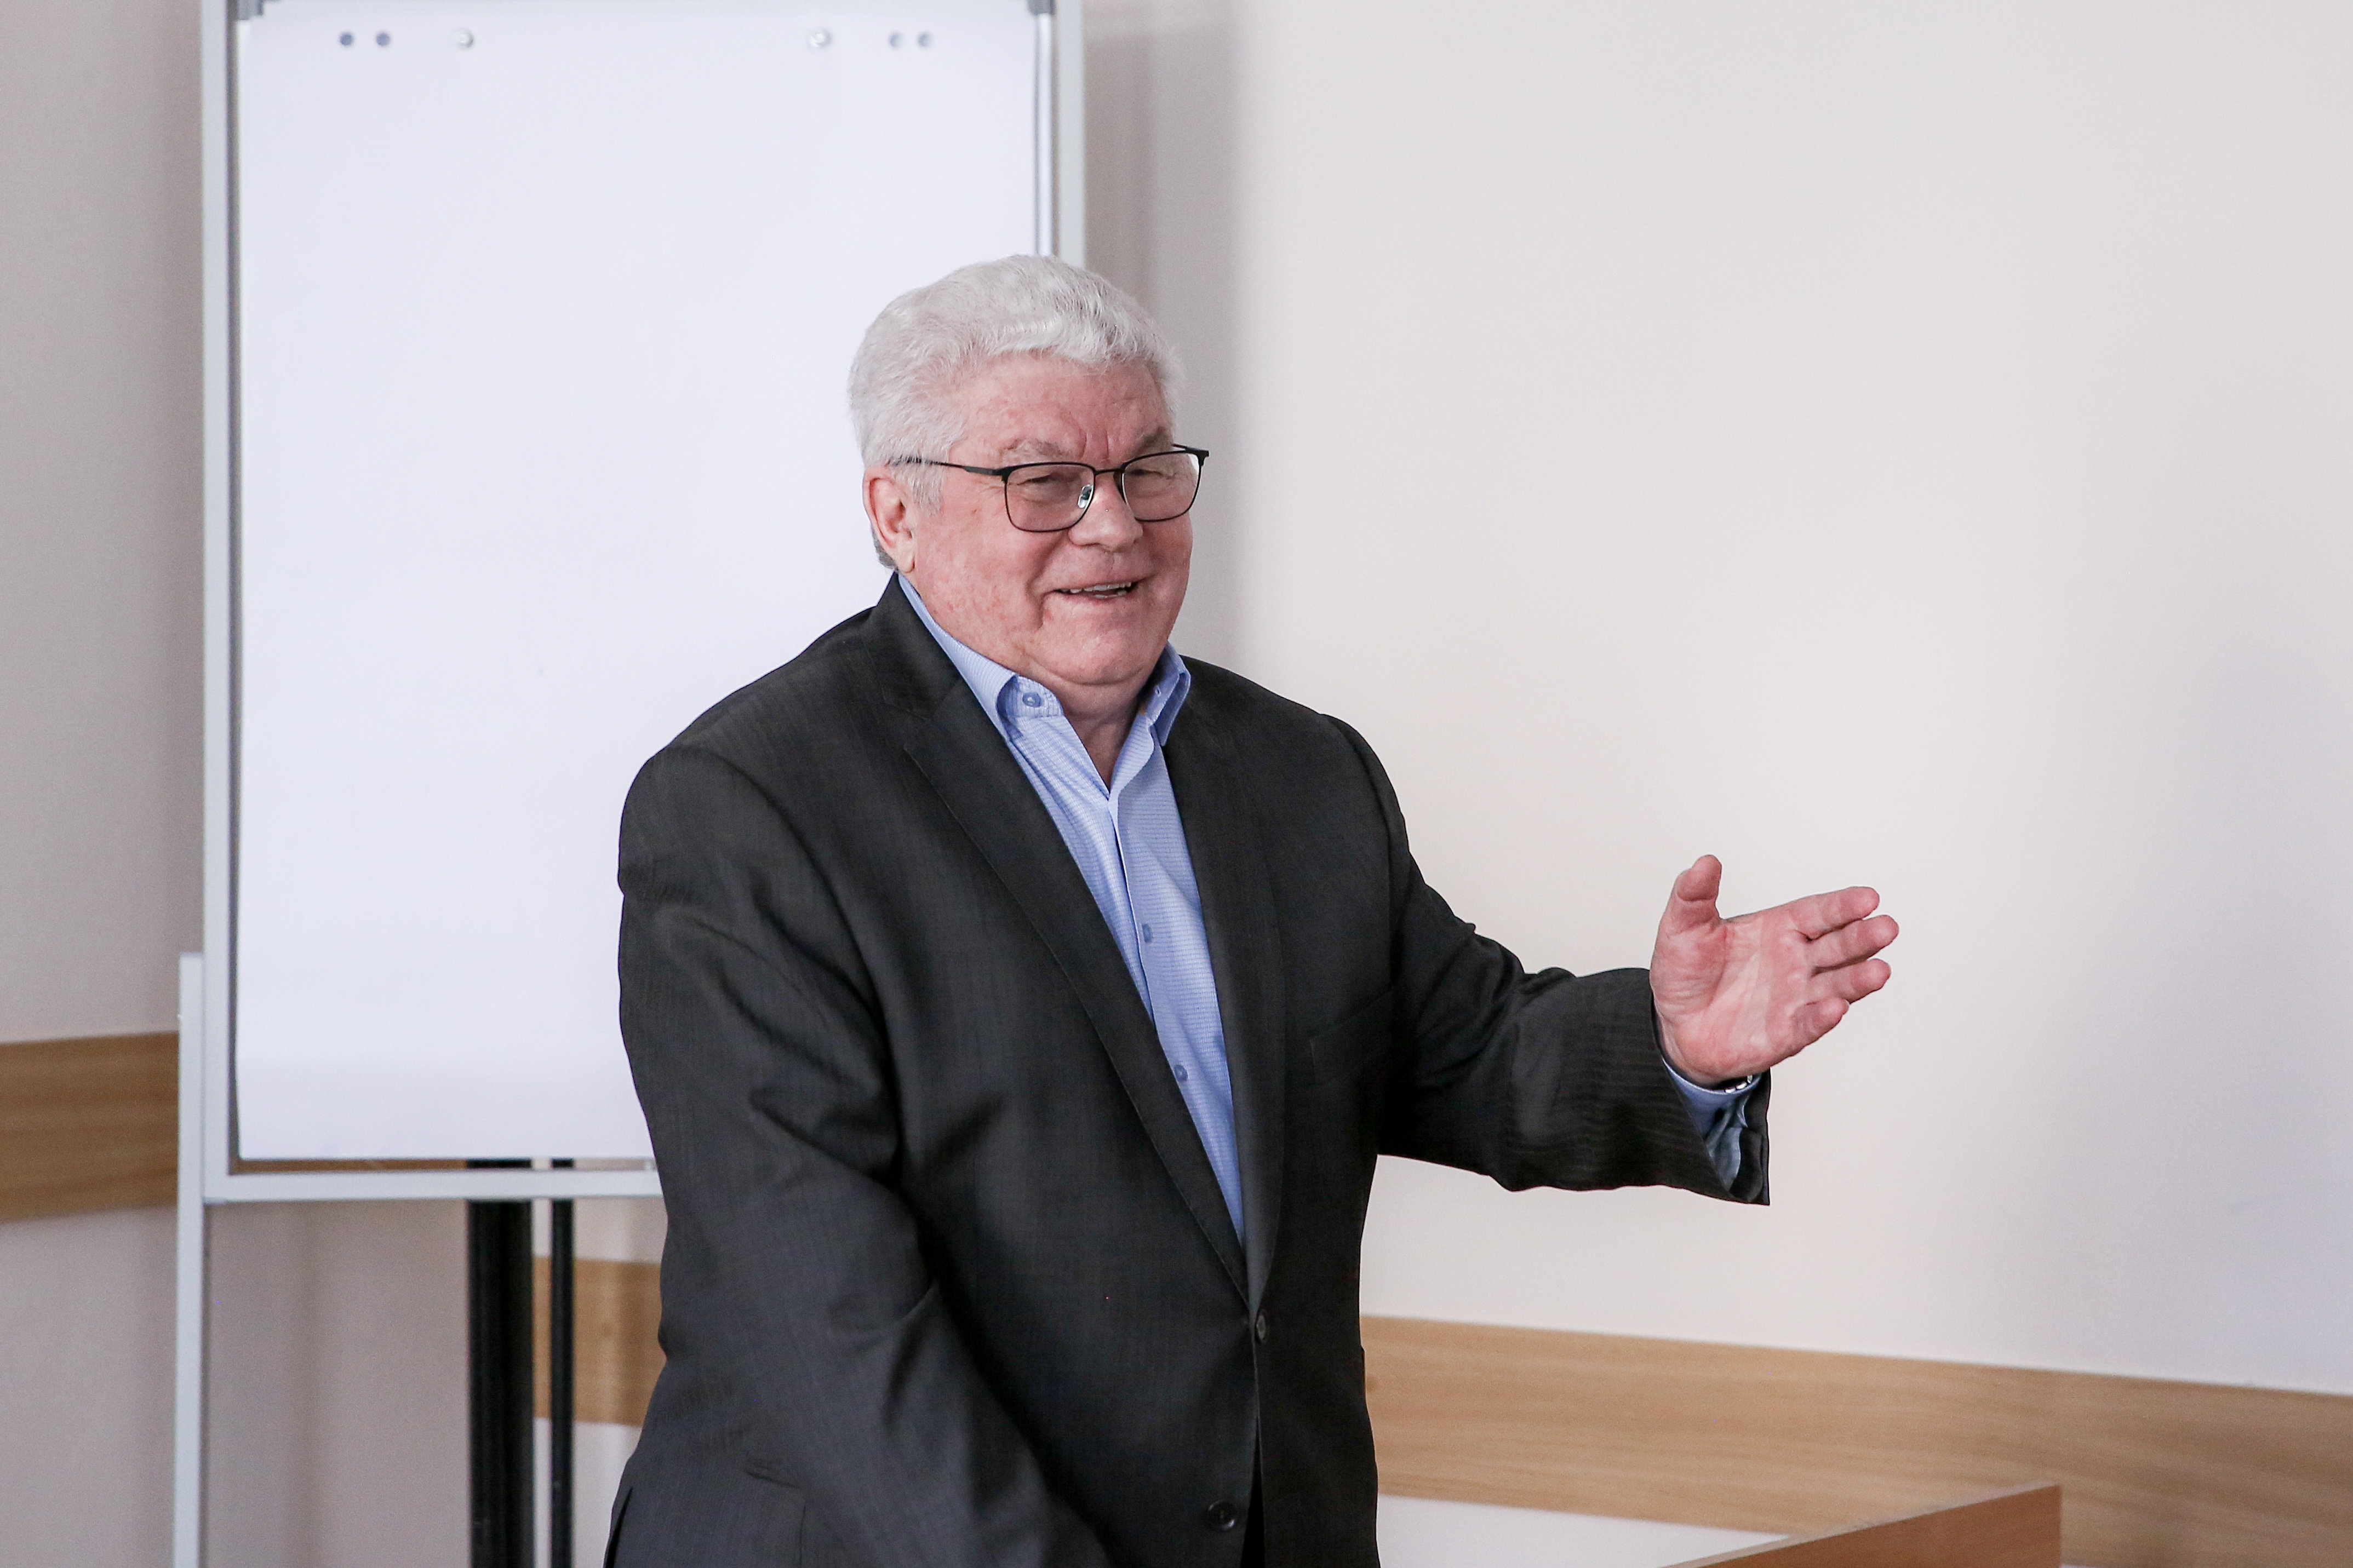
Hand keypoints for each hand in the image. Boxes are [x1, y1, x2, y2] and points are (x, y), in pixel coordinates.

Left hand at [1649, 855, 1896, 1086]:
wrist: (1676, 1024)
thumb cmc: (1687, 972)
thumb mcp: (1681, 928)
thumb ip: (1693, 895)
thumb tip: (1704, 862)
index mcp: (1779, 929)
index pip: (1818, 913)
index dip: (1843, 906)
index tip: (1869, 897)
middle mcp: (1796, 961)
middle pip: (1837, 946)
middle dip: (1862, 938)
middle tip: (1886, 927)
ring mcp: (1795, 998)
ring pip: (1835, 986)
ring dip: (1857, 979)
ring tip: (1879, 971)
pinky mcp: (1785, 1033)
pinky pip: (1807, 1025)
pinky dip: (1821, 1018)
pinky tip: (1835, 1008)